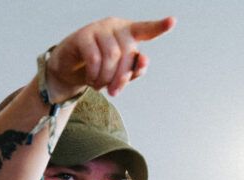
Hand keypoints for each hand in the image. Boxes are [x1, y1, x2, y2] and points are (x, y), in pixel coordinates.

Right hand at [47, 16, 175, 98]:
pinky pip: (94, 58)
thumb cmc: (101, 69)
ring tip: (100, 86)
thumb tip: (144, 60)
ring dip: (106, 78)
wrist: (70, 69)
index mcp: (129, 33)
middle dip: (121, 77)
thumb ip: (135, 69)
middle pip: (127, 53)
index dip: (159, 27)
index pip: (146, 29)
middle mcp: (115, 27)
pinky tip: (91, 80)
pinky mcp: (82, 35)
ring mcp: (98, 28)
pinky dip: (94, 74)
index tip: (172, 21)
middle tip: (114, 93)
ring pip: (111, 56)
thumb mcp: (120, 73)